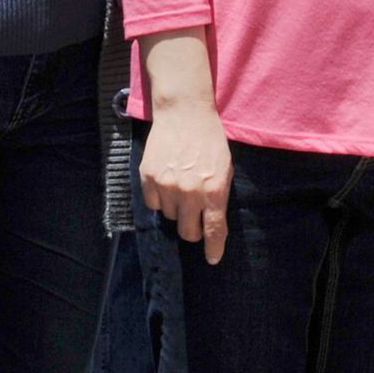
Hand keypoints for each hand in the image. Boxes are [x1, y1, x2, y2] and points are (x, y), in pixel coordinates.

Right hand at [143, 100, 233, 262]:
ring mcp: (167, 185)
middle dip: (192, 229)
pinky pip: (152, 203)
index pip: (213, 231)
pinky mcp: (148, 177)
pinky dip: (159, 198)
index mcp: (214, 191)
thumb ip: (218, 197)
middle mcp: (190, 192)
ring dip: (175, 209)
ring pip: (168, 217)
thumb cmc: (211, 142)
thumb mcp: (225, 169)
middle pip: (187, 232)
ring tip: (180, 186)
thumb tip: (212, 225)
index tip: (213, 258)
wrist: (185, 114)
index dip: (213, 248)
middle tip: (194, 217)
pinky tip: (166, 181)